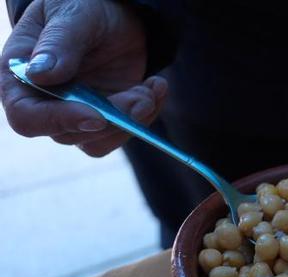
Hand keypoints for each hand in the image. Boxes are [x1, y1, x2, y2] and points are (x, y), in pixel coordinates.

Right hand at [0, 0, 167, 155]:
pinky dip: (146, 114)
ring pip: (99, 140)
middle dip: (111, 119)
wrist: (112, 11)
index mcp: (20, 76)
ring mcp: (75, 111)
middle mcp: (44, 101)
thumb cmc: (81, 6)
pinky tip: (156, 87)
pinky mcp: (105, 115)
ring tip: (151, 88)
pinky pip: (123, 131)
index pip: (27, 116)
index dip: (58, 122)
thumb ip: (58, 43)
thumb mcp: (72, 14)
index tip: (95, 116)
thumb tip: (41, 75)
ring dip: (132, 120)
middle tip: (140, 96)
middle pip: (69, 134)